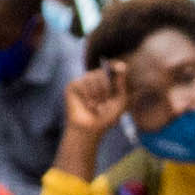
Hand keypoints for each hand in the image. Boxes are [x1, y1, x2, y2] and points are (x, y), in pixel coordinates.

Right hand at [54, 58, 127, 175]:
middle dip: (106, 88)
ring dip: (97, 94)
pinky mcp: (72, 86)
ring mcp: (81, 81)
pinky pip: (82, 83)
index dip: (115, 66)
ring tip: (95, 106)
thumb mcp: (120, 101)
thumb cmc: (106, 118)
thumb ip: (122, 85)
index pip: (110, 67)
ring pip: (92, 78)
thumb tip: (123, 66)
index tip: (122, 67)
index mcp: (104, 81)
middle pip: (102, 72)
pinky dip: (87, 95)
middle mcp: (92, 79)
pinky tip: (87, 105)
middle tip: (104, 103)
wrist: (90, 129)